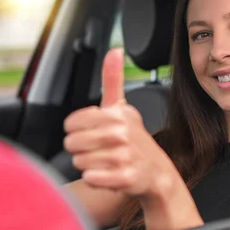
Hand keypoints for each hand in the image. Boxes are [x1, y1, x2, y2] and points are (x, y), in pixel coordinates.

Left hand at [63, 48, 177, 198]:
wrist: (157, 173)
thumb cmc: (135, 140)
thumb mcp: (124, 108)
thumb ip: (113, 79)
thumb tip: (114, 50)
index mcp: (116, 114)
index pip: (71, 123)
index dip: (76, 131)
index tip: (90, 133)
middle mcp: (121, 133)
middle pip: (72, 144)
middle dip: (80, 150)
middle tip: (97, 150)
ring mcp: (124, 156)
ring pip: (79, 162)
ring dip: (88, 166)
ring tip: (104, 162)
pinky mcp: (125, 178)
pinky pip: (91, 179)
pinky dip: (95, 179)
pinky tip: (108, 175)